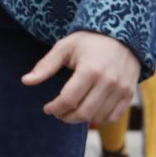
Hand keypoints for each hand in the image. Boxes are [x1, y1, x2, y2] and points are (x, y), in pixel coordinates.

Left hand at [24, 30, 139, 124]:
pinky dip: (99, 119)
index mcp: (90, 70)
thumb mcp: (65, 47)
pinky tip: (88, 112)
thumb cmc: (89, 41)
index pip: (69, 100)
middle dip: (65, 117)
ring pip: (98, 117)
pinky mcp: (129, 95)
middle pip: (83, 112)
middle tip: (57, 113)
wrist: (123, 37)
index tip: (47, 108)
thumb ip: (45, 66)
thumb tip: (26, 81)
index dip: (55, 108)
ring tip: (71, 112)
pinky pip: (113, 117)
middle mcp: (108, 82)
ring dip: (81, 119)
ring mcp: (121, 90)